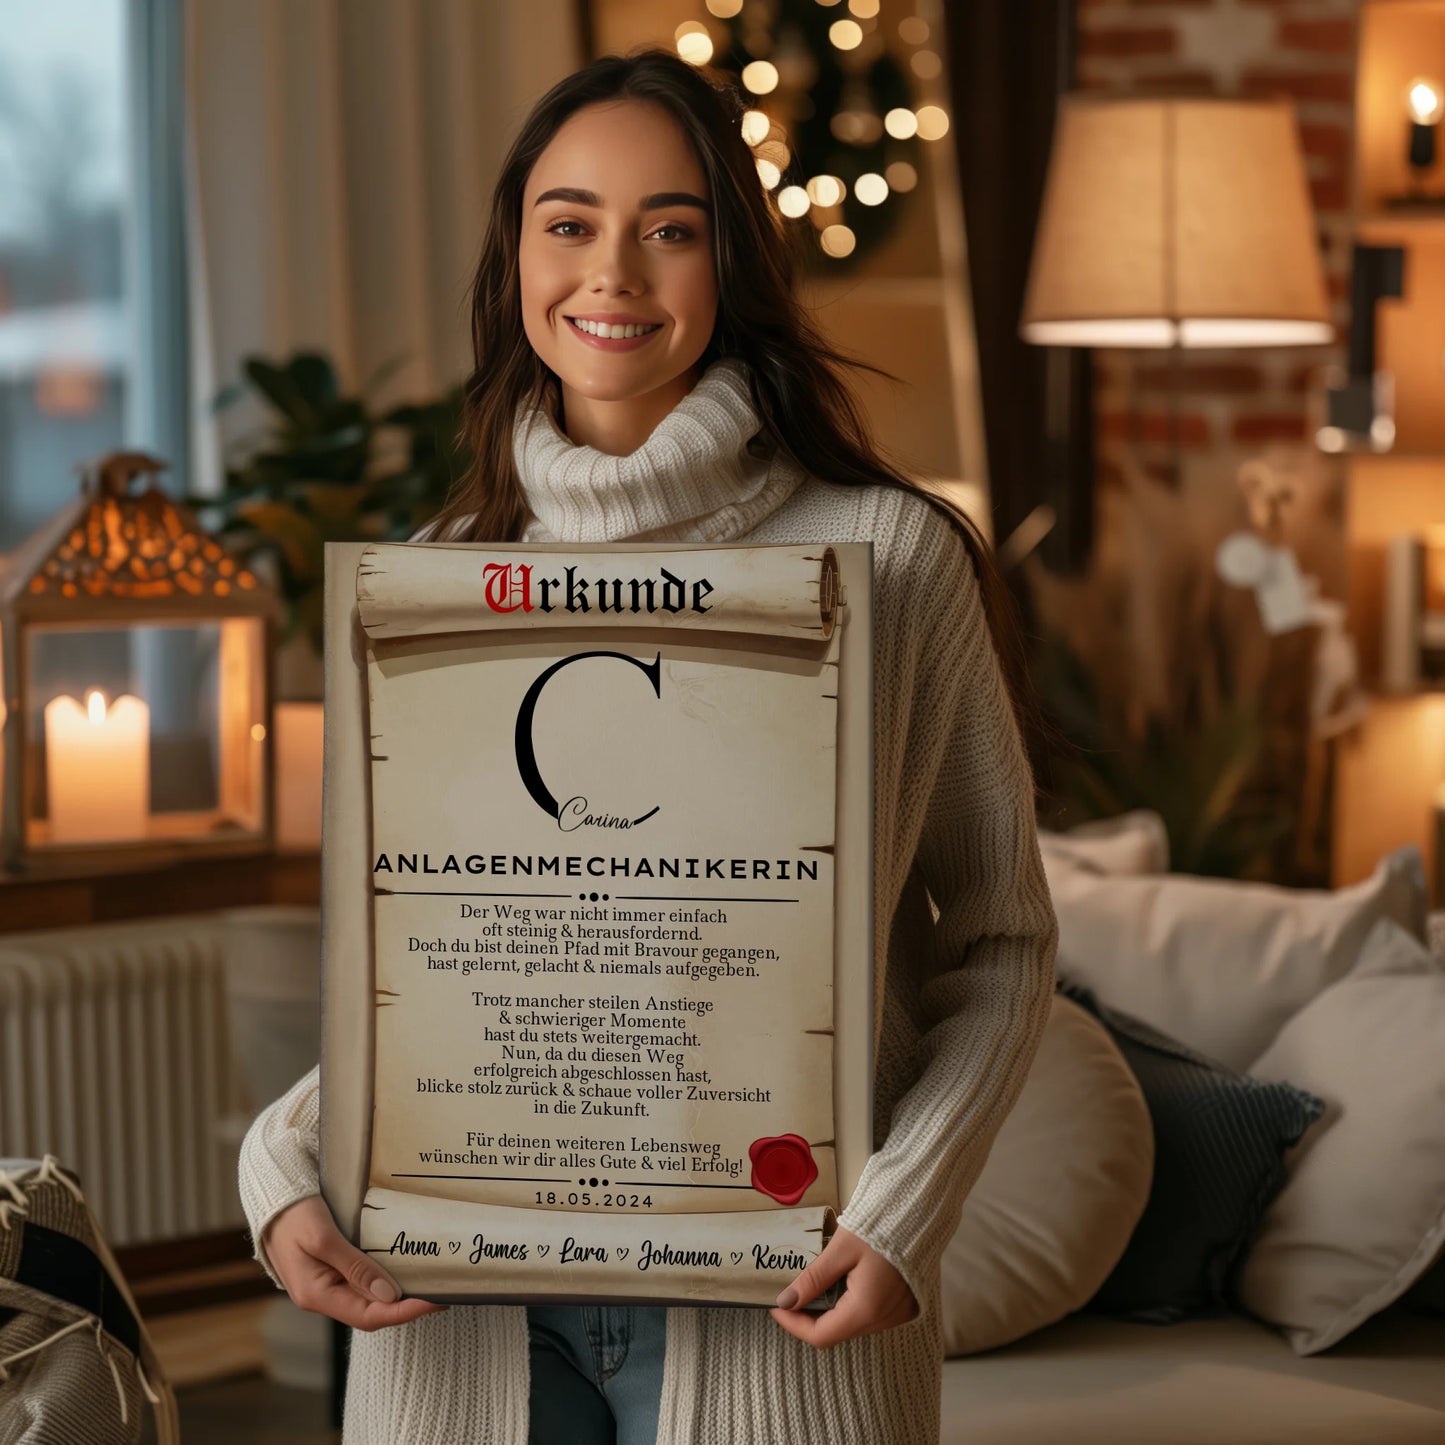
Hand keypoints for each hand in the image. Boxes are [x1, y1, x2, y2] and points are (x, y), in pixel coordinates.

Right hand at [262, 1195, 447, 1330]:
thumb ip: (354, 1266)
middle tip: (440, 1293)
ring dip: (396, 1297)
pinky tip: (401, 1272)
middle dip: (405, 1308)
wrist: (271, 1198)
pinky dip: (383, 1282)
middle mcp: (321, 1296)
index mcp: (316, 1295)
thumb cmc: (293, 1215)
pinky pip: (360, 1284)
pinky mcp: (330, 1271)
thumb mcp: (323, 1237)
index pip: (367, 1317)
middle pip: (370, 1313)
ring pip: (367, 1300)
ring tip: (427, 1285)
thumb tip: (388, 1295)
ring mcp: (325, 1285)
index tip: (433, 1301)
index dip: (403, 1313)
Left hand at [769, 1225, 916, 1348]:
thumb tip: (786, 1301)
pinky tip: (842, 1282)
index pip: (821, 1336)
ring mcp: (897, 1315)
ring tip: (814, 1285)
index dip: (794, 1325)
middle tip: (791, 1294)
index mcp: (866, 1309)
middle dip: (809, 1317)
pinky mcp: (904, 1307)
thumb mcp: (841, 1249)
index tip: (776, 1307)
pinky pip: (869, 1315)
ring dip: (830, 1311)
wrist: (920, 1212)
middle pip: (837, 1332)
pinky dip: (850, 1305)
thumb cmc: (881, 1226)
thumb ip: (813, 1278)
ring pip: (852, 1324)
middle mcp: (884, 1320)